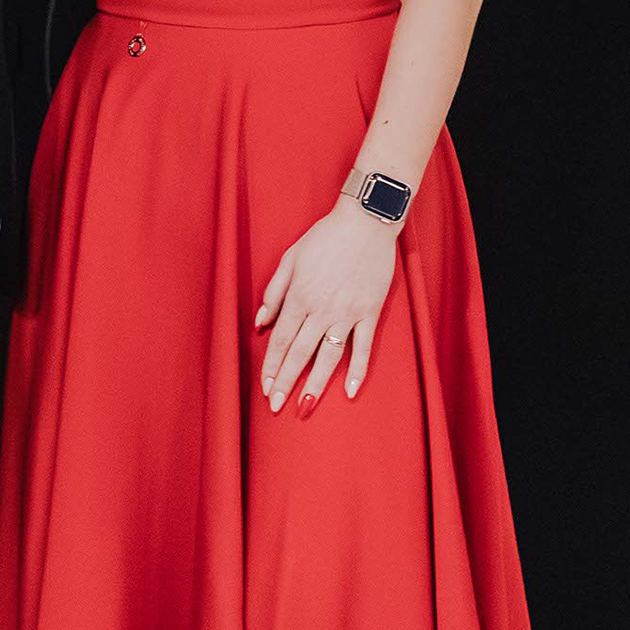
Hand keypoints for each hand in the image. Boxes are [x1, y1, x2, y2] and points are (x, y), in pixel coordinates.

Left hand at [255, 196, 398, 416]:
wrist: (365, 222)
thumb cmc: (325, 237)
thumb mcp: (290, 258)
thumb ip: (274, 292)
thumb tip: (259, 323)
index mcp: (299, 296)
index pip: (281, 339)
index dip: (271, 365)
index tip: (265, 387)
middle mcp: (321, 309)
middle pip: (300, 353)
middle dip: (286, 381)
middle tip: (276, 407)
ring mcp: (347, 313)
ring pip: (329, 355)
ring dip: (316, 383)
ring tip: (305, 406)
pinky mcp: (370, 312)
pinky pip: (364, 347)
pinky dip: (358, 370)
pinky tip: (351, 391)